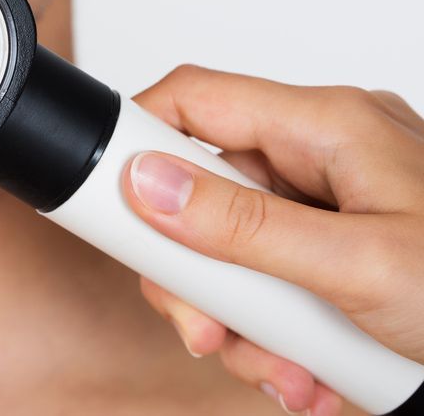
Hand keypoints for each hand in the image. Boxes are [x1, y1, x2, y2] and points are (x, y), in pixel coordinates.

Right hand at [120, 65, 423, 415]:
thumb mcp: (361, 267)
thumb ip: (246, 226)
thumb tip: (151, 185)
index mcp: (326, 126)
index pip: (192, 100)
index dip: (136, 141)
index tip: (108, 204)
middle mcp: (321, 156)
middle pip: (199, 191)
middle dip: (194, 273)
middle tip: (206, 328)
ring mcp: (328, 206)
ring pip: (227, 250)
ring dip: (237, 321)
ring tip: (282, 369)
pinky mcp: (332, 252)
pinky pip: (266, 282)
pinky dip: (271, 334)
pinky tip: (304, 370)